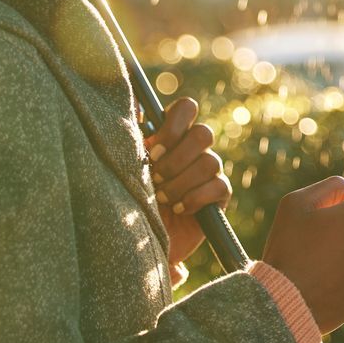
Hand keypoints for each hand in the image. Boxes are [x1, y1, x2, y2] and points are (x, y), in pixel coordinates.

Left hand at [144, 97, 228, 267]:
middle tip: (156, 177)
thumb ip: (131, 134)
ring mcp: (209, 171)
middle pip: (203, 134)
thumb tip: (135, 102)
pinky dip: (194, 198)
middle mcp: (194, 149)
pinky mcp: (219, 195)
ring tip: (161, 198)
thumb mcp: (124, 165)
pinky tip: (177, 209)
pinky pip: (218, 186)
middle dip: (177, 159)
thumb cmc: (130, 197)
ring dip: (180, 182)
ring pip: (210, 162)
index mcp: (173, 135)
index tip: (154, 150)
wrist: (140, 240)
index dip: (174, 126)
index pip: (186, 109)